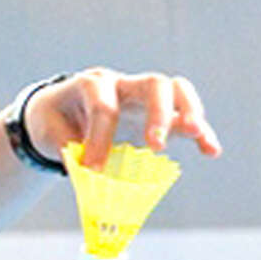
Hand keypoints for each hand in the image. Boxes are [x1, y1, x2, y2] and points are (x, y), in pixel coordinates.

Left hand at [25, 67, 224, 168]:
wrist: (58, 109)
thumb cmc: (54, 120)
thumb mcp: (49, 133)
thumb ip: (68, 152)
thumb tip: (89, 175)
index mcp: (91, 85)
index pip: (105, 107)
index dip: (99, 140)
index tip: (93, 170)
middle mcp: (123, 84)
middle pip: (152, 84)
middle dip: (157, 114)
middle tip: (155, 146)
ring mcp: (144, 97)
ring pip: (176, 90)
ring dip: (189, 112)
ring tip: (196, 134)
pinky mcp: (159, 114)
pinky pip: (185, 117)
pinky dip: (201, 133)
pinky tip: (211, 151)